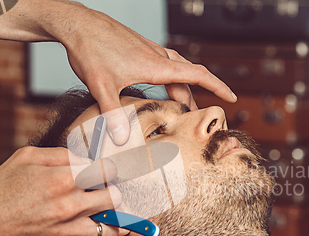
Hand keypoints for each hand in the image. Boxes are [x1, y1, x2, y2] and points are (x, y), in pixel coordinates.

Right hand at [0, 146, 126, 235]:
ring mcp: (69, 229)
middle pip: (114, 198)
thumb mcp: (26, 157)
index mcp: (63, 179)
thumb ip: (61, 154)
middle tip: (104, 189)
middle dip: (112, 191)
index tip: (105, 171)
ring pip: (111, 227)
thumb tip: (85, 158)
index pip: (107, 171)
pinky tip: (91, 227)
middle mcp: (70, 205)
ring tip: (105, 211)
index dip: (109, 169)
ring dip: (112, 217)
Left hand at [60, 4, 236, 143]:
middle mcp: (157, 55)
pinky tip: (159, 85)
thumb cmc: (90, 48)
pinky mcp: (140, 48)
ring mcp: (149, 50)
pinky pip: (164, 63)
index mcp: (156, 64)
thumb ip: (112, 113)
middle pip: (188, 77)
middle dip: (196, 97)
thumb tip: (121, 140)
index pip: (198, 75)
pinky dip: (170, 77)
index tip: (231, 98)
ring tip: (180, 105)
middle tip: (197, 118)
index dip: (217, 87)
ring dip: (182, 87)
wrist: (77, 23)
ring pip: (176, 69)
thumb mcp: (101, 84)